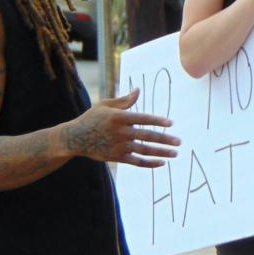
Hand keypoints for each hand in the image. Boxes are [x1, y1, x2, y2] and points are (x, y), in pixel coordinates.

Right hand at [64, 88, 179, 167]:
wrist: (75, 138)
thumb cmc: (91, 118)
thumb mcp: (105, 105)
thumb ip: (124, 100)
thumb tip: (138, 90)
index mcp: (118, 117)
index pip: (142, 119)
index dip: (157, 121)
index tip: (171, 123)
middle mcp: (120, 132)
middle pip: (146, 136)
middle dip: (164, 139)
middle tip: (179, 141)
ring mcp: (118, 146)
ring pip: (144, 151)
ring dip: (161, 153)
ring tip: (175, 153)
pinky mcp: (116, 157)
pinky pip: (137, 162)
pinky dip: (150, 164)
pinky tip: (162, 163)